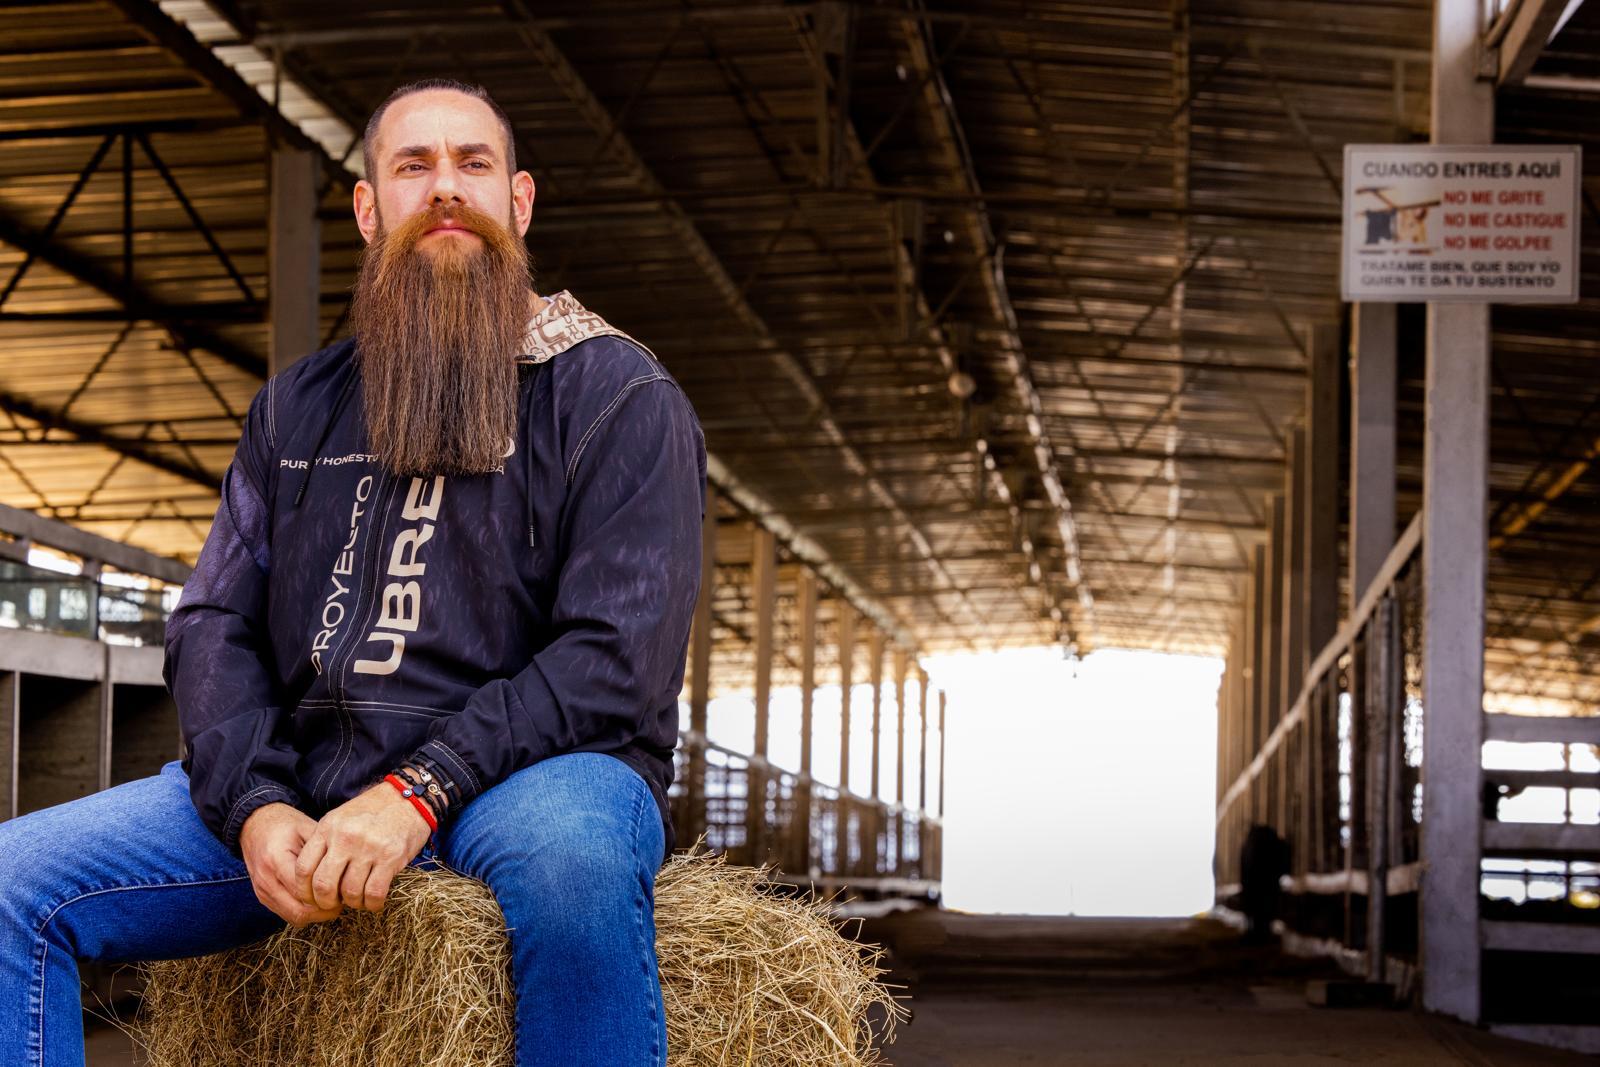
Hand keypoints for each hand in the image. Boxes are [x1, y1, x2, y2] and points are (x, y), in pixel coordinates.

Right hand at [240, 802, 343, 927]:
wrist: (255, 826)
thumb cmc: (284, 824)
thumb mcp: (307, 828)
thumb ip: (323, 850)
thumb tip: (348, 872)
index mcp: (276, 860)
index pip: (305, 891)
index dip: (328, 893)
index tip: (344, 888)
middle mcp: (266, 880)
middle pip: (299, 911)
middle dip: (325, 910)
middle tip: (343, 900)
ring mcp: (262, 892)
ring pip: (294, 917)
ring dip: (316, 914)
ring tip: (333, 901)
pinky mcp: (263, 898)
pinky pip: (287, 914)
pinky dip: (305, 912)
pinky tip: (319, 900)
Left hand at [295, 781, 432, 913]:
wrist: (409, 797)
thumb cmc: (374, 810)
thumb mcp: (342, 818)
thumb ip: (326, 842)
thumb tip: (313, 877)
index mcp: (328, 827)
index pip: (304, 868)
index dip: (304, 890)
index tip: (311, 898)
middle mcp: (345, 838)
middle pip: (323, 885)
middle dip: (326, 902)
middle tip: (334, 904)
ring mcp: (368, 848)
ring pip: (349, 892)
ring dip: (353, 903)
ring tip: (358, 900)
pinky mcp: (391, 857)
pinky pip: (374, 892)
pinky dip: (372, 904)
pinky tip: (374, 901)